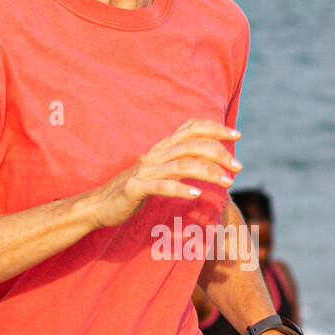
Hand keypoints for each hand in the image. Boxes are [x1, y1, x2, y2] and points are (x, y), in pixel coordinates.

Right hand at [86, 118, 242, 228]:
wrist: (96, 206)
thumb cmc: (130, 191)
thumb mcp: (156, 172)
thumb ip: (177, 164)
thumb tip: (205, 161)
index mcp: (160, 149)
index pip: (191, 128)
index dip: (215, 128)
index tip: (236, 135)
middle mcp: (154, 155)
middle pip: (193, 146)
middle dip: (220, 154)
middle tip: (238, 168)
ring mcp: (143, 171)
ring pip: (182, 165)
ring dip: (208, 172)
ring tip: (227, 182)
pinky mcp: (134, 189)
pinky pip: (161, 186)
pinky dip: (181, 189)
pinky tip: (196, 195)